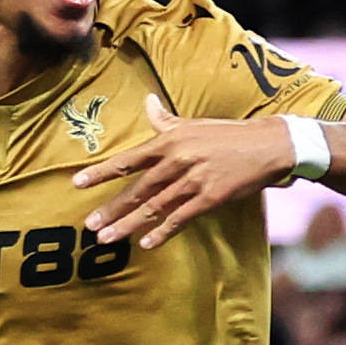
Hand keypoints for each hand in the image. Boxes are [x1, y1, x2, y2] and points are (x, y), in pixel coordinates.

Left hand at [75, 96, 296, 249]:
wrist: (268, 145)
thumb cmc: (228, 134)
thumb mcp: (193, 124)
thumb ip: (165, 120)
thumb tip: (147, 101)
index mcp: (170, 141)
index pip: (128, 159)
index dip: (101, 172)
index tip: (77, 183)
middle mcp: (177, 161)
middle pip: (136, 189)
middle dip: (111, 209)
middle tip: (89, 226)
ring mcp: (194, 181)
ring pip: (154, 207)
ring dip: (128, 225)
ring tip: (107, 238)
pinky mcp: (211, 198)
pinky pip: (180, 218)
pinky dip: (162, 232)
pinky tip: (145, 243)